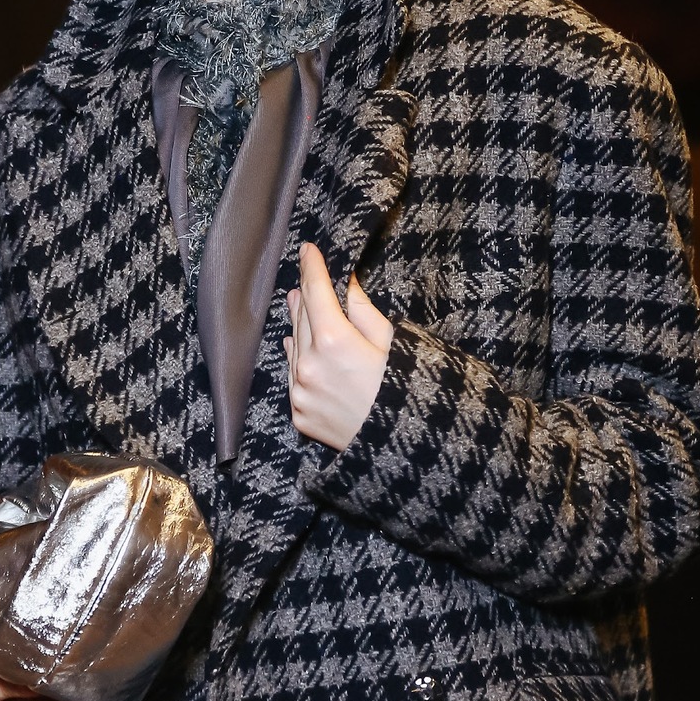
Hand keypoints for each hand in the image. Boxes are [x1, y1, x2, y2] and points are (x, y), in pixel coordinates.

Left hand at [283, 242, 393, 450]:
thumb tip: (346, 285)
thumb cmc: (407, 393)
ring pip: (293, 346)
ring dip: (297, 324)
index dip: (312, 268)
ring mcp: (300, 393)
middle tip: (304, 273)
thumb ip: (362, 312)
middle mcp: (308, 366)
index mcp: (334, 342)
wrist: (402, 451)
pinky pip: (292, 377)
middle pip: (301, 317)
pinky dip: (295, 357)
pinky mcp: (300, 415)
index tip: (308, 250)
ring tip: (297, 302)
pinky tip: (296, 346)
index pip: (315, 292)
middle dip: (304, 293)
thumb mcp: (392, 344)